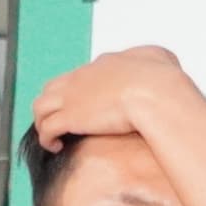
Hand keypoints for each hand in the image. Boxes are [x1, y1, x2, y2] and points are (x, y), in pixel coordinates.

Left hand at [28, 47, 195, 156]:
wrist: (155, 94)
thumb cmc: (161, 80)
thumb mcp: (162, 58)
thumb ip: (158, 58)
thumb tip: (164, 62)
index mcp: (104, 65)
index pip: (81, 75)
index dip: (79, 92)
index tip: (85, 107)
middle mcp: (83, 78)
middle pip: (53, 87)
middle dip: (54, 104)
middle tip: (61, 120)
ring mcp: (73, 97)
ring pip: (41, 106)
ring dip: (43, 120)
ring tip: (52, 136)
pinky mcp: (70, 118)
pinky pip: (46, 128)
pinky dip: (46, 138)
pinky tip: (55, 146)